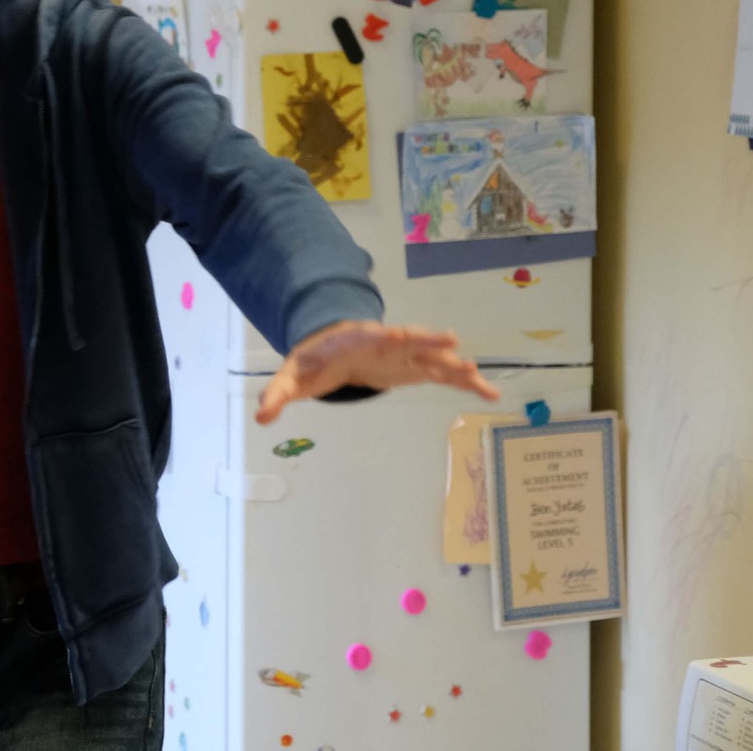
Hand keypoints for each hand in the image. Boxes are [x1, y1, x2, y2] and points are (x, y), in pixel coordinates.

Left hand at [256, 320, 499, 424]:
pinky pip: (443, 375)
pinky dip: (465, 382)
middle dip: (427, 341)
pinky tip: (490, 392)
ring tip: (478, 375)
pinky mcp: (414, 369)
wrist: (330, 348)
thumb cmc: (313, 361)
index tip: (398, 334)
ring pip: (432, 358)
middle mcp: (385, 344)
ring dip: (453, 365)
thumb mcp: (292, 377)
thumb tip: (262, 417)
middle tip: (451, 341)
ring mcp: (404, 355)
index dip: (384, 335)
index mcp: (355, 341)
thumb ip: (278, 395)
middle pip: (409, 340)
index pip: (370, 336)